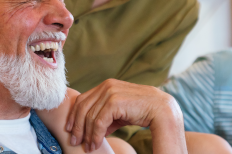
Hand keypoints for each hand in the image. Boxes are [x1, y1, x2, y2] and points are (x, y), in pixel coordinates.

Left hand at [65, 79, 185, 152]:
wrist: (161, 110)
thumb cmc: (142, 112)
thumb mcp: (120, 113)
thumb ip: (106, 117)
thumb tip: (94, 130)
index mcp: (106, 85)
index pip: (83, 99)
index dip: (74, 115)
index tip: (70, 129)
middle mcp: (107, 86)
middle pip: (82, 107)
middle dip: (76, 126)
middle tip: (74, 141)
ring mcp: (110, 92)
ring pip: (89, 116)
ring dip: (86, 134)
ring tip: (87, 146)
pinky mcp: (114, 101)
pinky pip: (98, 121)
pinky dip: (94, 135)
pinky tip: (95, 144)